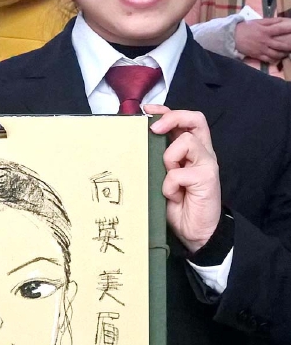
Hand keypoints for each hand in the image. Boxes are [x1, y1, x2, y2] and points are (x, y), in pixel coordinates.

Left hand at [145, 105, 220, 252]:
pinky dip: (170, 185)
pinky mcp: (207, 178)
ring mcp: (207, 164)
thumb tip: (137, 141)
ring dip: (169, 158)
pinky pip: (179, 173)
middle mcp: (203, 153)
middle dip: (172, 118)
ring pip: (186, 141)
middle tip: (154, 129)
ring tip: (167, 180)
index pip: (186, 120)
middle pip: (196, 119)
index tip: (147, 111)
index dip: (166, 111)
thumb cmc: (177, 205)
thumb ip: (158, 158)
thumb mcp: (162, 176)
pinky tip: (174, 197)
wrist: (195, 233)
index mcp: (192, 150)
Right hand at [235, 17, 290, 61]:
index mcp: (265, 31)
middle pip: (280, 45)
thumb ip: (270, 21)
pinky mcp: (257, 55)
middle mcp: (264, 41)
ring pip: (275, 54)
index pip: (280, 30)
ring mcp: (261, 49)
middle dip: (288, 46)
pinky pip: (268, 59)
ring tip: (287, 53)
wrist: (232, 37)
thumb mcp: (258, 22)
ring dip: (283, 54)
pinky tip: (278, 58)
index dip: (288, 30)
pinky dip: (274, 59)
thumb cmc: (245, 28)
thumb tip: (281, 20)